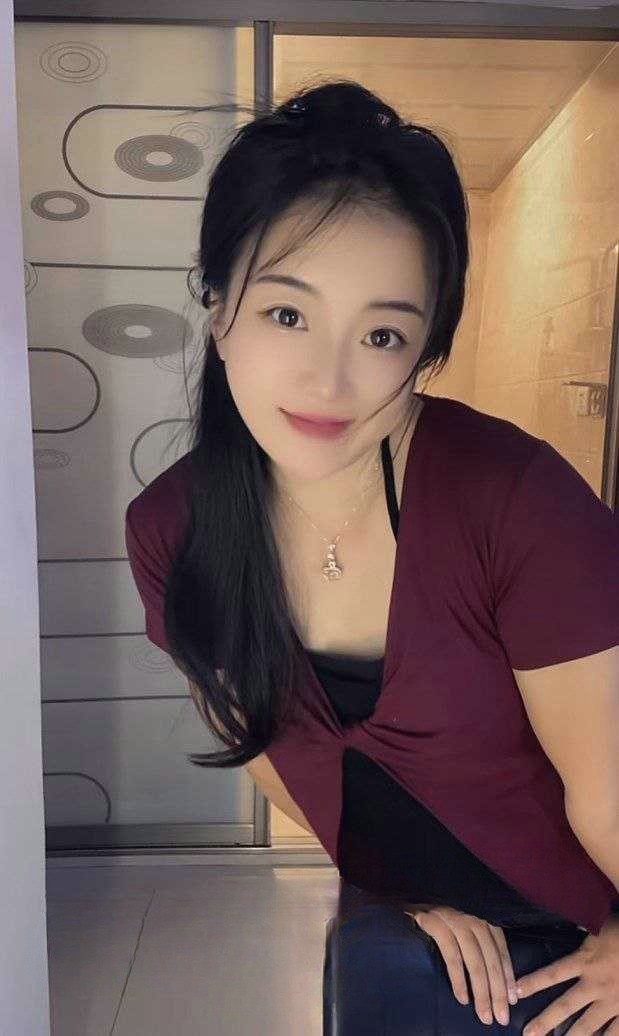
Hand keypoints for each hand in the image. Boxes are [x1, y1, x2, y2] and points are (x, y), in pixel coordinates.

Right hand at [404, 904, 517, 1026]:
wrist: (407, 903)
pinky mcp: (434, 922)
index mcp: (482, 917)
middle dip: (497, 990)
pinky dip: (458, 978)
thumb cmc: (438, 920)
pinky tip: (462, 997)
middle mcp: (471, 916)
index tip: (512, 1001)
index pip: (500, 950)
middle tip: (501, 1017)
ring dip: (481, 990)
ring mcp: (453, 918)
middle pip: (490, 958)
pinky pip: (451, 955)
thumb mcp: (463, 929)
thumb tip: (499, 982)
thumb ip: (479, 946)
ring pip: (474, 959)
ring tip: (484, 1014)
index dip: (507, 976)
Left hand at [515, 913, 618, 1034]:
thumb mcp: (602, 924)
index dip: (532, 983)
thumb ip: (584, 929)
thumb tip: (567, 922)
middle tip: (527, 1035)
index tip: (513, 992)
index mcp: (587, 961)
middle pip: (565, 1007)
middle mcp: (596, 985)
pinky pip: (615, 1033)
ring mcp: (613, 1003)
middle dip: (545, 1022)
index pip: (553, 974)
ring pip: (588, 1026)